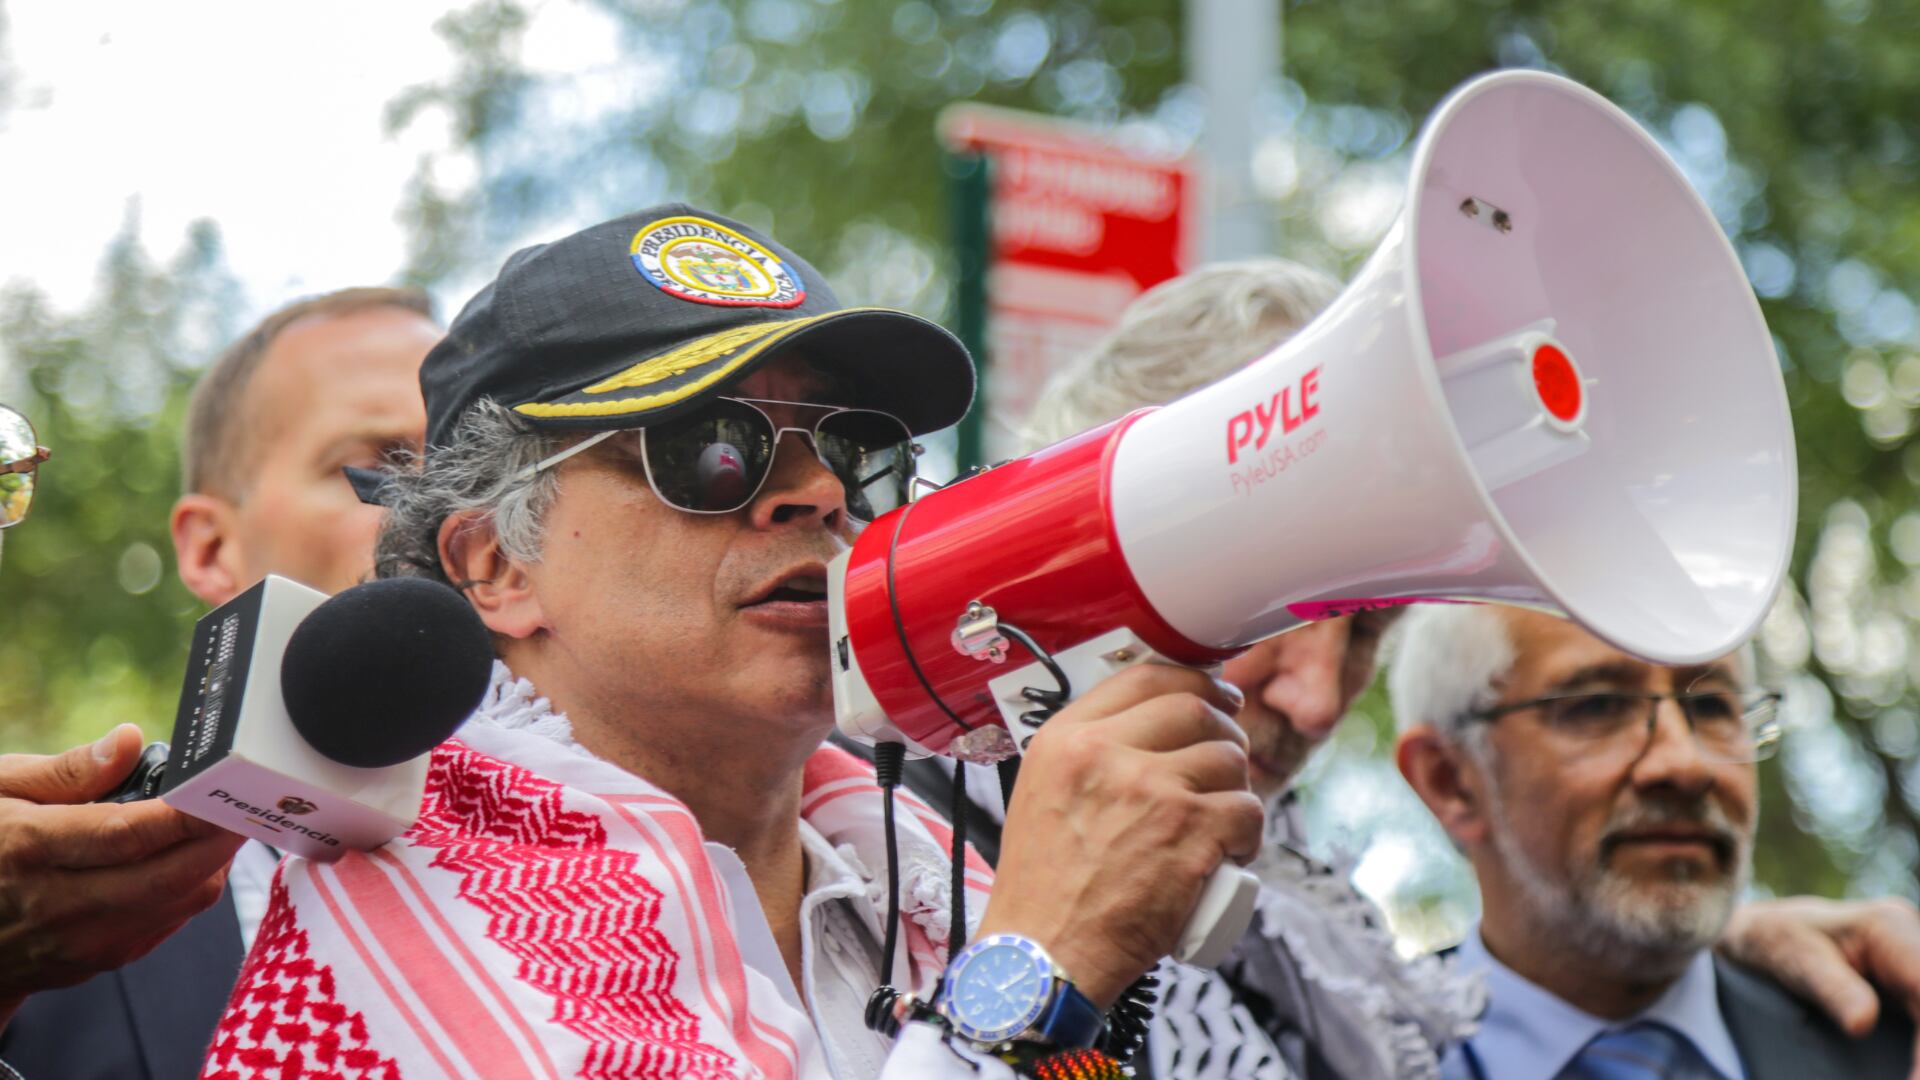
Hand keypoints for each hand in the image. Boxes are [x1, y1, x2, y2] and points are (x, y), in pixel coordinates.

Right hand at [0, 725, 243, 1027]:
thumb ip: (68, 770)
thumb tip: (131, 740)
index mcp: (28, 849)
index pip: (127, 835)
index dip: (187, 813)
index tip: (227, 786)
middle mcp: (57, 904)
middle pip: (169, 876)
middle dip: (222, 839)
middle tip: (249, 802)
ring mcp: (80, 942)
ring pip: (179, 903)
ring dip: (213, 862)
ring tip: (220, 822)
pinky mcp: (97, 962)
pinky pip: (168, 923)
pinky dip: (191, 887)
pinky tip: (190, 856)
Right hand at [977, 664, 1263, 1007]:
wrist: (1043, 953)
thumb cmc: (1044, 887)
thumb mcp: (1042, 793)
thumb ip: (1087, 754)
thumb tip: (1148, 727)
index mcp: (1065, 740)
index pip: (1145, 677)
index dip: (1193, 680)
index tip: (1214, 694)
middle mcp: (1106, 755)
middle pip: (1195, 709)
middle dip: (1224, 730)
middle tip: (1226, 760)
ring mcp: (1151, 791)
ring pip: (1229, 759)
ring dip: (1236, 788)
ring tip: (1219, 820)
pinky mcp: (1191, 833)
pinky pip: (1247, 811)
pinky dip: (1248, 833)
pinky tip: (1230, 852)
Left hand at [1721, 896, 1919, 1077]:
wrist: (1773, 933)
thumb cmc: (1781, 941)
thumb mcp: (1794, 958)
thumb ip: (1831, 988)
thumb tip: (1863, 1023)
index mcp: (1890, 927)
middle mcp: (1915, 942)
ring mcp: (1919, 964)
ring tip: (1906, 1078)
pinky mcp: (1917, 987)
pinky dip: (1918, 1050)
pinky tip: (1908, 1071)